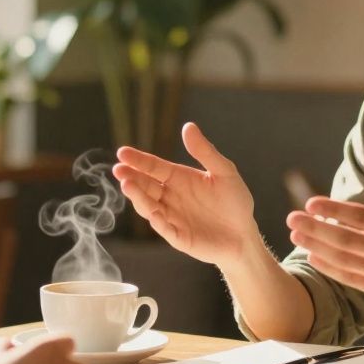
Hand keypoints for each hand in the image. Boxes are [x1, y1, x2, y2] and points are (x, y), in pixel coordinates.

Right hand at [113, 122, 259, 265]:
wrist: (244, 234)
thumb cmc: (235, 201)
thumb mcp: (224, 172)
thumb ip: (205, 151)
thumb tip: (188, 126)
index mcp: (179, 179)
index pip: (154, 167)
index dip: (139, 160)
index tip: (122, 152)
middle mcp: (171, 197)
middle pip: (146, 186)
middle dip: (131, 178)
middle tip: (119, 170)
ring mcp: (172, 217)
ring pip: (149, 206)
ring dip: (138, 197)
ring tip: (127, 185)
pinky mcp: (178, 237)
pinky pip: (165, 228)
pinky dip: (157, 221)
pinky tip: (153, 213)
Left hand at [286, 159, 363, 309]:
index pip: (361, 216)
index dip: (334, 209)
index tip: (310, 202)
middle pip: (347, 239)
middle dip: (316, 228)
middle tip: (292, 218)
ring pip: (345, 260)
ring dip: (318, 247)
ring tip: (295, 236)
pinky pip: (352, 279)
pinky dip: (331, 269)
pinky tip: (313, 257)